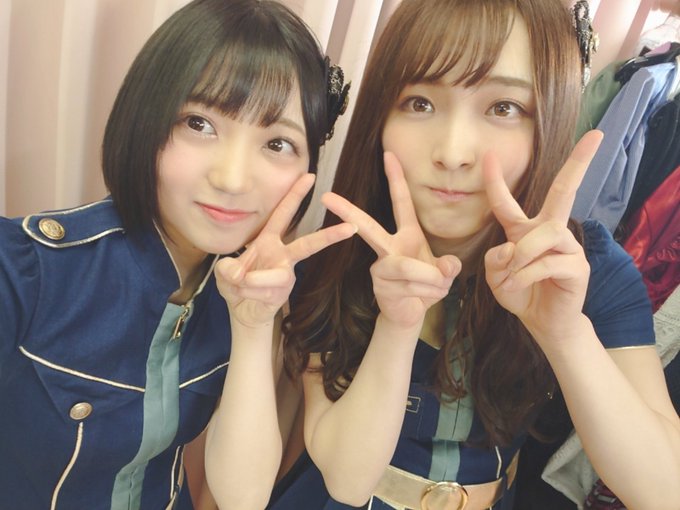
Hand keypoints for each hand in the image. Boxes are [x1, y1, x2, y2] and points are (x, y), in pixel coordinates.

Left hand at [215, 173, 356, 328]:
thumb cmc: (236, 283)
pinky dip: (248, 292)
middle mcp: (282, 255)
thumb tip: (239, 273)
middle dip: (328, 235)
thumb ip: (228, 268)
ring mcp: (286, 275)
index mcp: (268, 240)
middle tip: (350, 227)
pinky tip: (244, 294)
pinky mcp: (284, 294)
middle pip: (308, 244)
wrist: (242, 311)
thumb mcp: (225, 271)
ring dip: (253, 280)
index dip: (295, 195)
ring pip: (277, 275)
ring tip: (239, 282)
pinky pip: (266, 290)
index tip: (309, 177)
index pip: (283, 214)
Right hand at [322, 152, 459, 328]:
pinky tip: (423, 298)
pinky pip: (408, 284)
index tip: (389, 154)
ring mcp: (380, 266)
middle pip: (369, 226)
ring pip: (407, 266)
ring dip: (431, 280)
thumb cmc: (426, 287)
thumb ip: (449, 267)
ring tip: (438, 286)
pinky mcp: (379, 285)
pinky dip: (426, 292)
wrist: (412, 313)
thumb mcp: (445, 273)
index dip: (396, 178)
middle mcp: (389, 247)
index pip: (401, 202)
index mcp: (407, 234)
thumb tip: (448, 266)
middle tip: (327, 197)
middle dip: (348, 211)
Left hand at [483, 130, 602, 343]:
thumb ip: (495, 260)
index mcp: (524, 231)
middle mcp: (550, 231)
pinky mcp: (577, 266)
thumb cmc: (520, 293)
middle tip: (596, 137)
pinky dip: (527, 274)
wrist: (541, 322)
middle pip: (563, 191)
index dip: (496, 181)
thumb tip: (511, 248)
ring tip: (512, 275)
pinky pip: (548, 261)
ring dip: (522, 254)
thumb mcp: (496, 277)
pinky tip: (519, 284)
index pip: (507, 202)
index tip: (489, 155)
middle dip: (579, 162)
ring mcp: (567, 246)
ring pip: (545, 233)